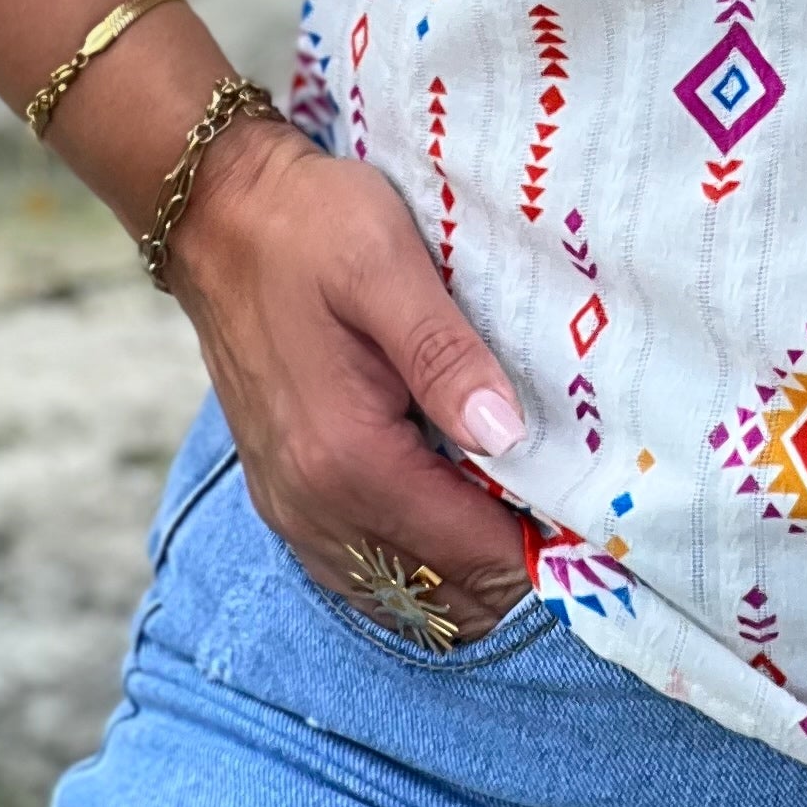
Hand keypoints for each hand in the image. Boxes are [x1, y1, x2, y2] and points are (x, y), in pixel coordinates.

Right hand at [161, 114, 537, 641]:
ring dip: (459, 575)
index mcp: (346, 455)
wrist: (217, 215)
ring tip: (522, 526)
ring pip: (392, 590)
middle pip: (432, 586)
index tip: (590, 528)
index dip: (533, 552)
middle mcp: (311, 502)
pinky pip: (353, 568)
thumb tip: (505, 434)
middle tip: (567, 525)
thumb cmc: (310, 228)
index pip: (462, 548)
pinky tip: (450, 533)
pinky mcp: (280, 492)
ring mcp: (288, 506)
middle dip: (503, 571)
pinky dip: (408, 567)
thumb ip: (444, 355)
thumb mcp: (386, 265)